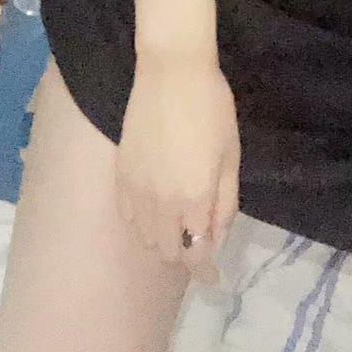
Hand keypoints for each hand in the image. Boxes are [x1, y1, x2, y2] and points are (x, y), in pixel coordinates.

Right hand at [115, 55, 240, 283]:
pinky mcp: (121, 175)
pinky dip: (142, 224)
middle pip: (169, 252)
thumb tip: (216, 239)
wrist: (171, 72)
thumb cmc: (212, 108)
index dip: (205, 272)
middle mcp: (162, 203)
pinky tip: (154, 211)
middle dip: (186, 254)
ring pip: (146, 238)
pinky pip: (128, 218)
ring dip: (164, 240)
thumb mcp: (231, 155)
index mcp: (196, 198)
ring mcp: (137, 190)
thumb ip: (225, 202)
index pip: (197, 254)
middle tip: (199, 239)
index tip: (213, 279)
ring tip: (178, 223)